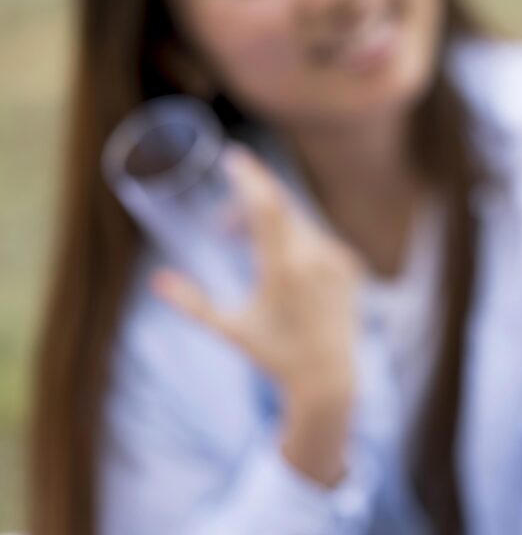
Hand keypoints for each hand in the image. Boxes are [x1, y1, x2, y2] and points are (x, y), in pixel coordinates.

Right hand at [152, 145, 359, 485]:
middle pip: (280, 209)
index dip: (249, 177)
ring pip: (297, 223)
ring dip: (267, 225)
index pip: (266, 208)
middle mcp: (315, 259)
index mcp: (284, 270)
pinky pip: (316, 239)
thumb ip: (193, 305)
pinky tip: (276, 263)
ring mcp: (337, 260)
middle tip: (221, 223)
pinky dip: (293, 238)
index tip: (233, 157)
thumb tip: (157, 281)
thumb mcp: (230, 330)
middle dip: (248, 204)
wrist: (328, 377)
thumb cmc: (274, 354)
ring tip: (238, 244)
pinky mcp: (351, 265)